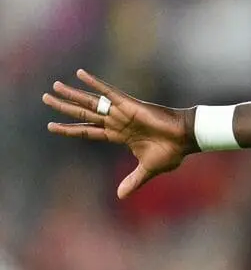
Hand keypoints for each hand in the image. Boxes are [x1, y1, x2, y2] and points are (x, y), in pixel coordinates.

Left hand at [43, 69, 194, 198]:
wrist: (186, 139)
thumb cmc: (171, 152)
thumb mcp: (148, 169)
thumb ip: (133, 180)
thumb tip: (120, 196)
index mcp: (118, 135)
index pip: (87, 131)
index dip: (69, 130)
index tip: (50, 126)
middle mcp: (116, 121)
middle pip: (84, 113)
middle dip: (64, 107)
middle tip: (45, 98)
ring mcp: (121, 112)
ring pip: (91, 102)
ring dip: (72, 94)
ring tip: (54, 86)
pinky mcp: (130, 105)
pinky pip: (108, 92)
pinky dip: (94, 83)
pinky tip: (80, 74)